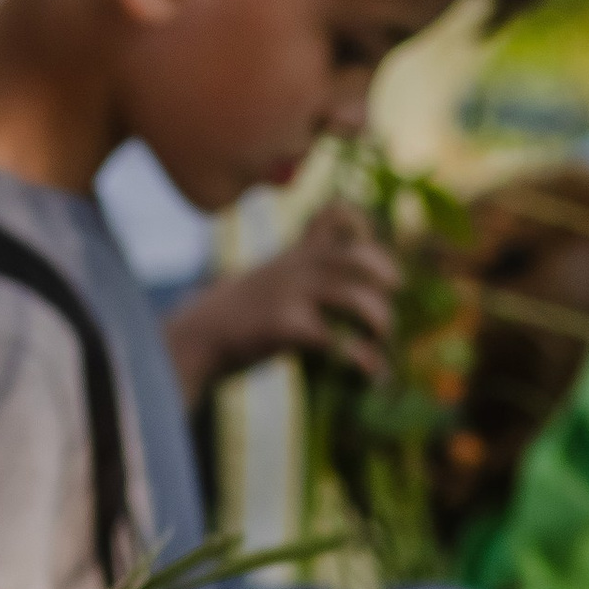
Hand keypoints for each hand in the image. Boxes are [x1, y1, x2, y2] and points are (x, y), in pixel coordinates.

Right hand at [165, 206, 400, 410]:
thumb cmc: (236, 316)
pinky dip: (364, 360)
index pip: (335, 215)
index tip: (372, 248)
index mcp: (295, 253)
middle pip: (359, 257)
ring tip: (382, 344)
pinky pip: (338, 340)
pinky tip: (371, 374)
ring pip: (357, 299)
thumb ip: (298, 274)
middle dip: (386, 277)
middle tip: (392, 299)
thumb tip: (337, 291)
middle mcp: (297, 266)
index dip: (363, 226)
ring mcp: (292, 293)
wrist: (197, 337)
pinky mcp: (286, 325)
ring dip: (380, 322)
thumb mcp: (267, 279)